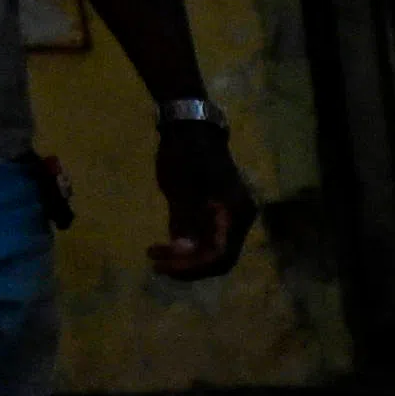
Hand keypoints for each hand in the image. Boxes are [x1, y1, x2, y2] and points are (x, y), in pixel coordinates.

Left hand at [150, 116, 258, 285]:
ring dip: (185, 258)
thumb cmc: (186, 154)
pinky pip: (208, 240)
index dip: (191, 266)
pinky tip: (166, 245)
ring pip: (212, 252)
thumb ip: (184, 222)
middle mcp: (239, 220)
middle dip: (188, 266)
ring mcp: (231, 218)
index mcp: (235, 213)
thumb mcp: (181, 188)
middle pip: (218, 258)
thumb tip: (183, 252)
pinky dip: (188, 247)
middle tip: (157, 265)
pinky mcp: (219, 215)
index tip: (161, 267)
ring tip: (155, 255)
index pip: (219, 255)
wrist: (191, 128)